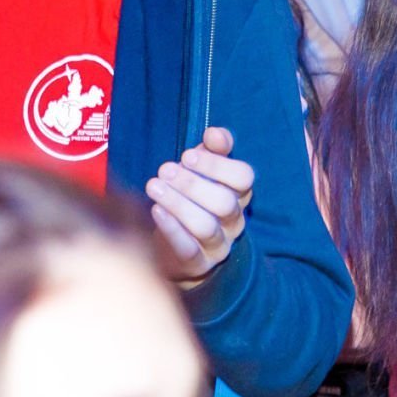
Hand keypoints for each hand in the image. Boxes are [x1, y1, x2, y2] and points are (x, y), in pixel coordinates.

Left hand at [147, 126, 253, 286]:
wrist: (175, 246)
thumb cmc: (190, 198)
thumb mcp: (202, 169)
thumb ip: (212, 149)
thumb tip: (215, 133)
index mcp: (238, 194)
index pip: (243, 178)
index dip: (217, 165)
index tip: (187, 156)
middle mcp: (233, 221)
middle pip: (224, 203)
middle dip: (192, 184)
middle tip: (164, 170)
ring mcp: (218, 245)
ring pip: (206, 227)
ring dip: (178, 204)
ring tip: (153, 187)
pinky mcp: (197, 264)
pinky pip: (188, 249)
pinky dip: (172, 229)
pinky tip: (156, 210)